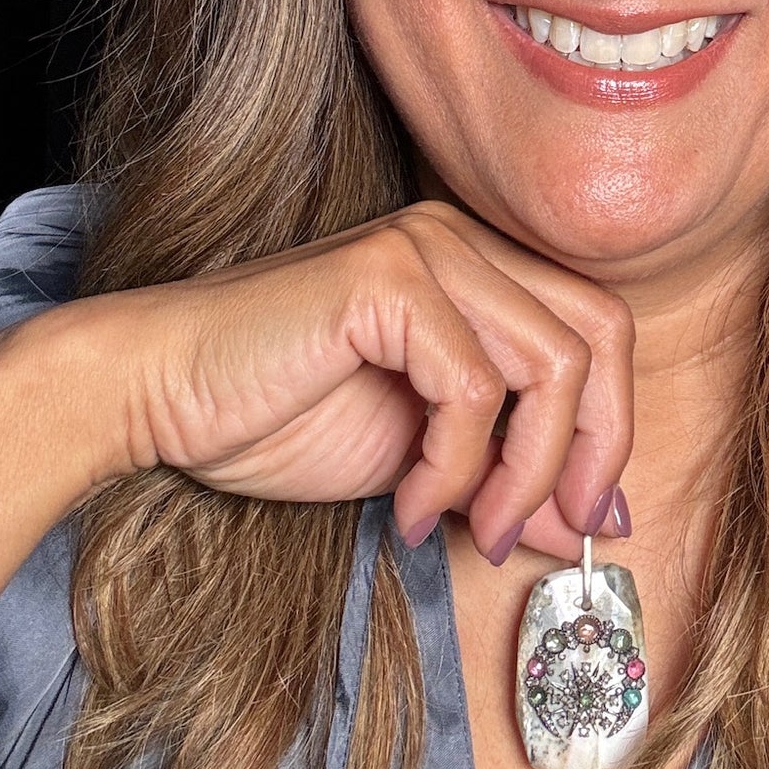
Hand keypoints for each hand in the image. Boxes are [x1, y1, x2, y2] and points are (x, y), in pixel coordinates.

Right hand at [99, 199, 634, 561]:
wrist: (159, 395)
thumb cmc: (278, 417)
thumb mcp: (425, 464)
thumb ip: (511, 478)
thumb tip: (602, 519)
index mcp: (477, 264)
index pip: (600, 330)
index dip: (609, 428)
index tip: (581, 518)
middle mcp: (460, 238)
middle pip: (599, 337)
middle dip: (589, 449)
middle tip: (541, 530)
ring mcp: (426, 246)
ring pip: (551, 365)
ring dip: (520, 474)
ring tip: (468, 530)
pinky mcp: (388, 277)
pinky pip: (473, 388)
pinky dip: (454, 469)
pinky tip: (406, 507)